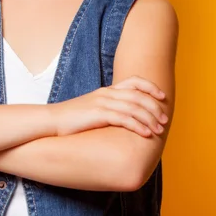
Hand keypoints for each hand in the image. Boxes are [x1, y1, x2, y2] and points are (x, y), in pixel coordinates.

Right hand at [49, 76, 167, 137]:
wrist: (50, 121)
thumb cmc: (71, 119)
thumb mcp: (92, 110)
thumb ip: (108, 110)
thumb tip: (123, 119)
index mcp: (106, 90)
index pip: (134, 81)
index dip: (150, 87)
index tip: (162, 97)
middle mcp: (106, 94)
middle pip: (138, 96)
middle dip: (155, 107)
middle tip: (165, 120)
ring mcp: (102, 103)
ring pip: (134, 108)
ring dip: (149, 119)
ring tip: (159, 130)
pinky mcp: (98, 115)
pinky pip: (123, 119)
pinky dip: (138, 126)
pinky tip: (146, 134)